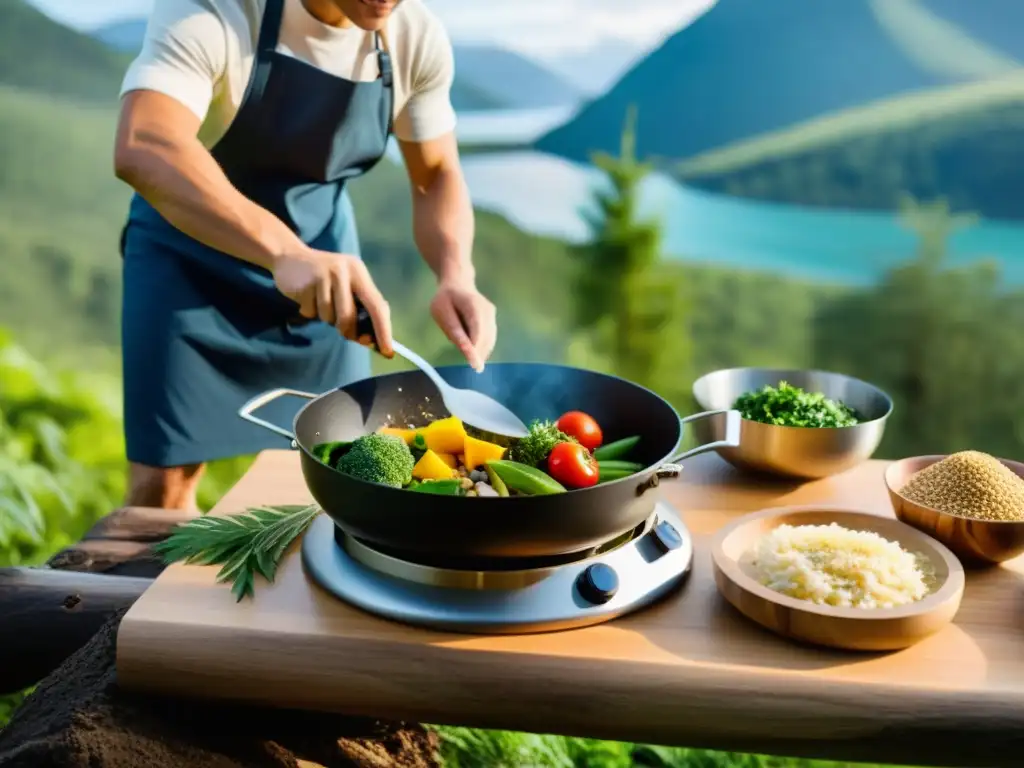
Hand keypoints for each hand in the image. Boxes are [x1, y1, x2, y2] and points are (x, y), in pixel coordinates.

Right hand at [272, 247, 392, 356]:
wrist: (291, 257)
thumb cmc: (325, 279)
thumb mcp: (346, 286)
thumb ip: (360, 309)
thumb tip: (370, 340)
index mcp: (359, 273)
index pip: (377, 306)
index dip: (383, 331)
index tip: (387, 351)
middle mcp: (343, 271)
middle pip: (350, 316)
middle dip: (348, 331)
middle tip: (345, 333)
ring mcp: (323, 276)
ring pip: (329, 317)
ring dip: (326, 318)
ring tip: (320, 303)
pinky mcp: (305, 284)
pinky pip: (312, 313)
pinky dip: (310, 312)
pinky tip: (307, 298)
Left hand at [430, 279, 496, 371]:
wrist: (458, 282)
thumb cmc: (445, 298)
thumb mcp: (442, 312)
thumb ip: (454, 330)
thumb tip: (465, 349)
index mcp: (473, 305)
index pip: (478, 331)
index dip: (477, 349)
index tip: (475, 366)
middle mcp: (487, 310)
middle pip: (487, 337)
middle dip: (480, 353)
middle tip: (472, 366)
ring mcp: (492, 314)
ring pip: (491, 339)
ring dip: (482, 351)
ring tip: (472, 357)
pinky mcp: (492, 319)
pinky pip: (490, 337)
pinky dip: (483, 346)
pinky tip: (476, 351)